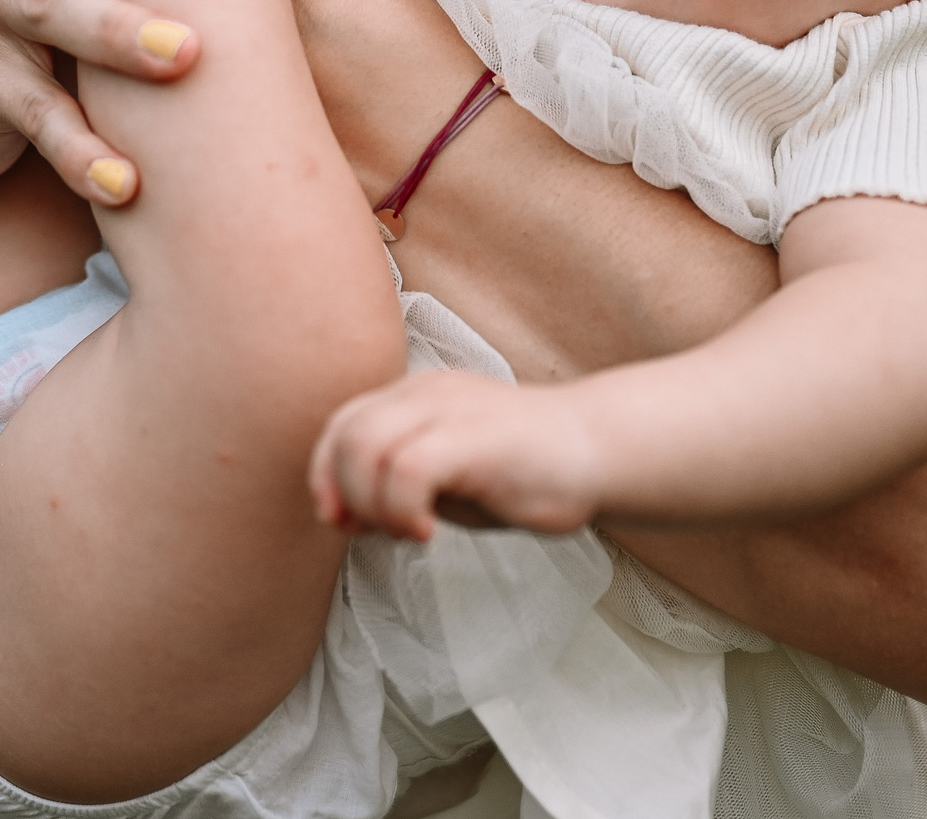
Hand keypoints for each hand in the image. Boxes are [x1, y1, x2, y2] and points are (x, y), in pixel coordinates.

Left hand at [309, 370, 603, 539]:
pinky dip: (401, 508)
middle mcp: (424, 394)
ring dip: (372, 505)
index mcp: (413, 398)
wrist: (600, 450)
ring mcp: (448, 410)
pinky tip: (427, 532)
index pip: (342, 425)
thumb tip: (349, 514)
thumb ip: (399, 484)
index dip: (326, 476)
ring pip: (366, 447)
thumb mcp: (449, 475)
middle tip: (378, 533)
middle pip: (345, 434)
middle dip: (344, 495)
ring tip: (408, 531)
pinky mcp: (473, 436)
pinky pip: (406, 468)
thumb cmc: (526, 469)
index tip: (342, 523)